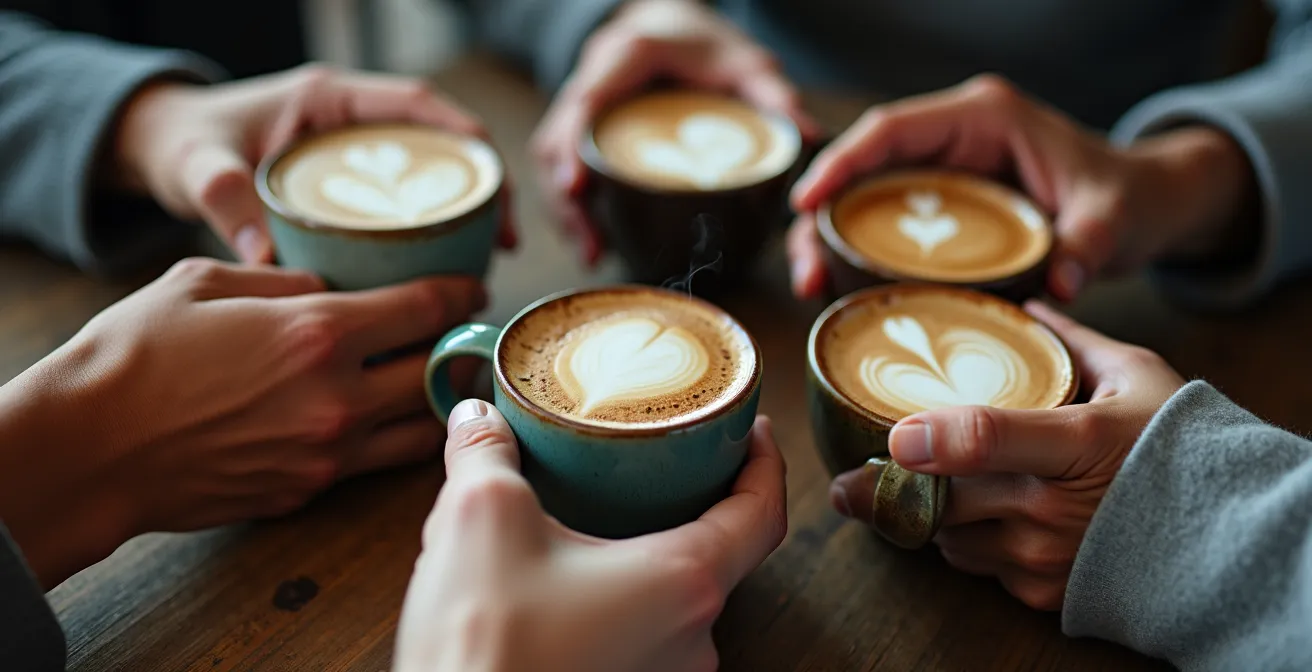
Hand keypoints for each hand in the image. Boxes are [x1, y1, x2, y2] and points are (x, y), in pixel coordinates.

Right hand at [0, 258, 484, 587]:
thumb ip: (288, 282)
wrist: (89, 447)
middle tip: (467, 332)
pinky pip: (375, 463)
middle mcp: (338, 398)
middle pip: (439, 371)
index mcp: (320, 333)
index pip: (427, 309)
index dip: (461, 293)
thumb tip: (335, 289)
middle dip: (461, 347)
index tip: (473, 287)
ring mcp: (327, 453)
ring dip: (441, 401)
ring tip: (445, 378)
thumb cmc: (135, 355)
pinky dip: (395, 439)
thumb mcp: (207, 282)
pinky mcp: (308, 490)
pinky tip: (389, 417)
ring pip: (421, 428)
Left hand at [112, 65, 516, 262]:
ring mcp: (357, 150)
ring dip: (468, 209)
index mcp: (327, 99)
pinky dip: (438, 226)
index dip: (463, 135)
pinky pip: (410, 198)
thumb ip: (222, 199)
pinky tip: (450, 269)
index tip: (494, 177)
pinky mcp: (354, 181)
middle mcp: (352, 119)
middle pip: (441, 141)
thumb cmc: (184, 145)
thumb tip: (262, 254)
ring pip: (432, 172)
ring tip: (490, 258)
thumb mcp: (198, 166)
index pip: (415, 103)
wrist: (165, 149)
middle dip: (483, 183)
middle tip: (503, 237)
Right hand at [395, 401, 786, 671]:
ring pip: (673, 600)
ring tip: (603, 514)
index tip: (753, 430)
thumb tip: (476, 417)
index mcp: (682, 582)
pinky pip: (642, 636)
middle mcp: (690, 639)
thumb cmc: (484, 642)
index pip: (762, 513)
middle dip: (690, 502)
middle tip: (663, 459)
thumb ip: (486, 455)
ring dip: (646, 555)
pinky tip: (571, 578)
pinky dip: (620, 598)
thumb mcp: (480, 518)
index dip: (765, 463)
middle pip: (717, 554)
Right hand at [532, 0, 817, 263]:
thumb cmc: (705, 42)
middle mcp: (592, 76)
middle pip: (556, 140)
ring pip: (551, 155)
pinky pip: (561, 162)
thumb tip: (806, 133)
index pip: (586, 102)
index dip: (573, 147)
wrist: (672, 21)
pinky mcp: (581, 123)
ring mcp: (580, 100)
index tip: (576, 188)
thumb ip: (771, 92)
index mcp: (625, 57)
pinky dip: (572, 200)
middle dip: (567, 197)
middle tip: (591, 245)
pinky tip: (591, 237)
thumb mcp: (745, 60)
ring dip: (566, 206)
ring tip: (592, 251)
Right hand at [787, 75, 1255, 300]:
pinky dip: (860, 256)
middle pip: (864, 168)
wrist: (1144, 204)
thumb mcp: (1113, 218)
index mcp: (983, 118)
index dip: (843, 162)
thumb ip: (1087, 245)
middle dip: (823, 217)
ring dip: (831, 241)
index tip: (807, 199)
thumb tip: (1059, 285)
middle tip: (805, 272)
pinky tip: (843, 292)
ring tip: (813, 290)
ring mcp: (944, 172)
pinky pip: (887, 224)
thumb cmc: (1128, 195)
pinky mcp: (943, 206)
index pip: (893, 130)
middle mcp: (953, 138)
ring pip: (865, 198)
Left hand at [828, 301, 1184, 609]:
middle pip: (941, 498)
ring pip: (947, 535)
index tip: (891, 437)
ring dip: (935, 512)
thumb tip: (1032, 303)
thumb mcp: (1137, 378)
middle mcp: (1055, 505)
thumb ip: (1074, 341)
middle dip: (891, 488)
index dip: (932, 437)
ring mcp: (1046, 555)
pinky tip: (988, 519)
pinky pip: (976, 567)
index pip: (988, 438)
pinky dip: (970, 543)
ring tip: (941, 486)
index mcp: (1078, 439)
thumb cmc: (1177, 444)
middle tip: (859, 475)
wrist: (1223, 533)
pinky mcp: (1042, 591)